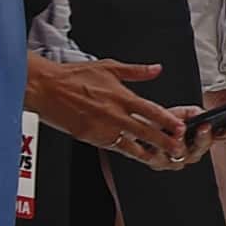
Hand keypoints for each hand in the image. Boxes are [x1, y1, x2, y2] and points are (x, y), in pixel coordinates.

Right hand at [24, 55, 187, 162]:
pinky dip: (125, 151)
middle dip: (164, 142)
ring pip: (130, 144)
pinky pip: (111, 146)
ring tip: (161, 158)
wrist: (45, 87)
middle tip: (178, 149)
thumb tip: (156, 69)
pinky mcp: (89, 136)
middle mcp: (113, 114)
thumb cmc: (73, 76)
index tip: (180, 128)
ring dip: (147, 152)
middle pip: (145, 131)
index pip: (151, 111)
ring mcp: (101, 127)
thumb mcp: (109, 67)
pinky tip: (135, 155)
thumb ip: (136, 71)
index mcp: (121, 96)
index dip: (167, 121)